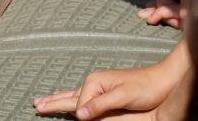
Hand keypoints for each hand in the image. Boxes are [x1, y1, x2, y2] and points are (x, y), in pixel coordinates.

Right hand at [33, 61, 177, 119]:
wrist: (162, 80)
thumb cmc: (145, 87)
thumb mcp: (123, 96)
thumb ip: (100, 105)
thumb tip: (79, 116)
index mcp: (95, 81)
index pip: (79, 105)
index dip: (82, 117)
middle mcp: (93, 82)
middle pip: (68, 96)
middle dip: (52, 101)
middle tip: (35, 104)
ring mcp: (98, 86)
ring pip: (72, 96)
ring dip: (57, 99)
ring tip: (42, 101)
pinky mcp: (104, 92)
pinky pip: (81, 97)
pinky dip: (70, 99)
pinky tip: (68, 101)